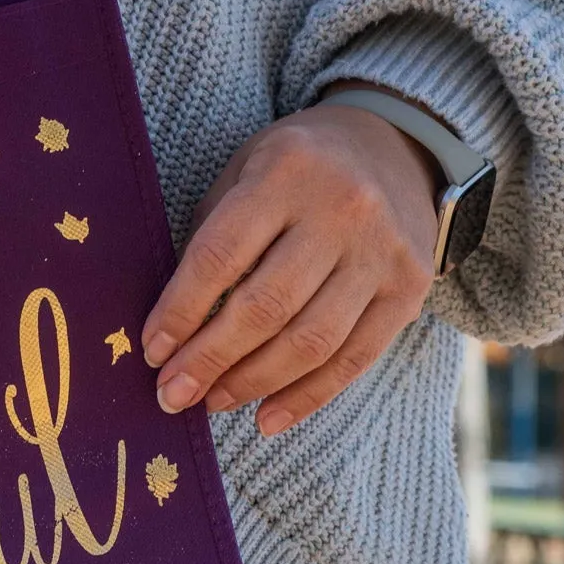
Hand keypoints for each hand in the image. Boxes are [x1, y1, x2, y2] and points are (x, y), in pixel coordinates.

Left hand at [139, 95, 442, 436]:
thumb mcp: (246, 171)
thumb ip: (214, 236)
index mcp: (286, 173)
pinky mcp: (411, 289)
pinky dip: (308, 397)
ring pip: (312, 341)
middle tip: (173, 393)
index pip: (222, 256)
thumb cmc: (296, 167)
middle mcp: (342, 210)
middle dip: (210, 359)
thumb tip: (172, 327)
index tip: (152, 350)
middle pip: (266, 307)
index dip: (181, 310)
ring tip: (212, 402)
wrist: (394, 145)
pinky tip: (267, 418)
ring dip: (253, 383)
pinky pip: (355, 358)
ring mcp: (383, 253)